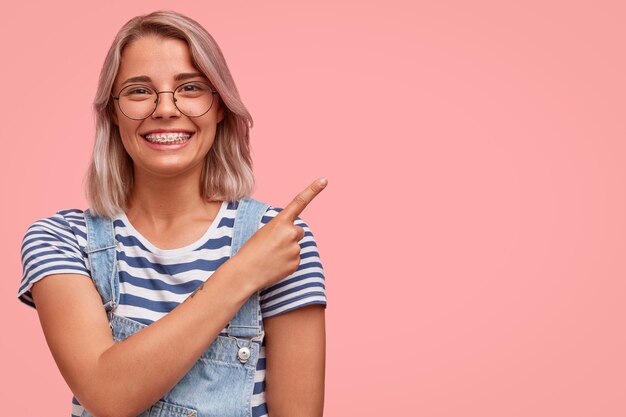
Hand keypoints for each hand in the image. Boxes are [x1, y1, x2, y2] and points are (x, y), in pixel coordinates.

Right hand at [232, 177, 327, 291]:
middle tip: (273, 245)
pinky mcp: (296, 263)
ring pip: (296, 246)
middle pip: (299, 231)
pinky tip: (274, 265)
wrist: (245, 272)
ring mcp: (295, 249)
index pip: (299, 202)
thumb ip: (281, 229)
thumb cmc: (251, 250)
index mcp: (280, 221)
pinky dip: (286, 262)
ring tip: (271, 256)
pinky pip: (295, 259)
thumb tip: (294, 238)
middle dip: (290, 237)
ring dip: (287, 250)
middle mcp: (291, 233)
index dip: (313, 190)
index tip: (324, 180)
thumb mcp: (264, 232)